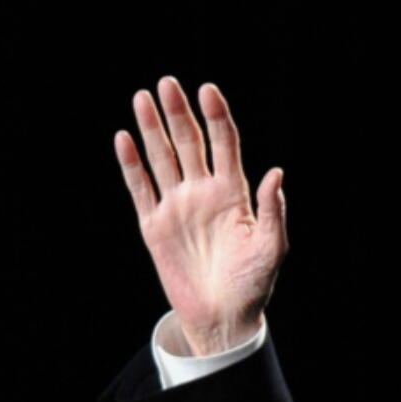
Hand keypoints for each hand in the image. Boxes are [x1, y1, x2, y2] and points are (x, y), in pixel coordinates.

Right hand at [115, 78, 287, 355]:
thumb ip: (272, 211)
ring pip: (162, 158)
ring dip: (152, 129)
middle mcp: (203, 193)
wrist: (224, 317)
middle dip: (179, 113)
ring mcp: (177, 207)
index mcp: (233, 193)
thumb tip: (276, 173)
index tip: (208, 91)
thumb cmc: (253, 284)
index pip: (224, 144)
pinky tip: (125, 138)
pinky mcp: (155, 226)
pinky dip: (132, 165)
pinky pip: (141, 189)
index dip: (217, 117)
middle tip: (168, 84)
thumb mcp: (271, 248)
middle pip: (190, 143)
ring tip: (143, 97)